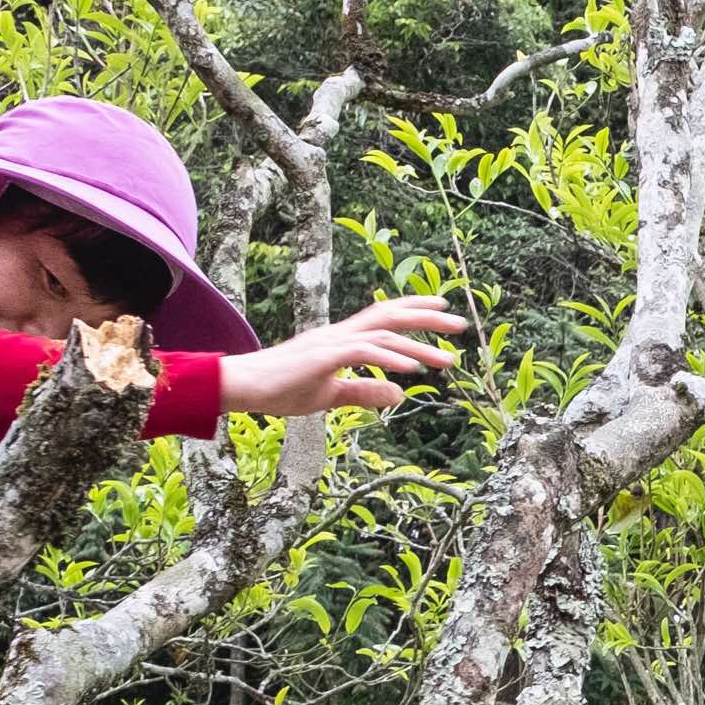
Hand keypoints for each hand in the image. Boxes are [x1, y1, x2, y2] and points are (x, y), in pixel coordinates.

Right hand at [218, 296, 465, 416]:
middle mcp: (340, 334)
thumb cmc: (281, 389)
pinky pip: (362, 353)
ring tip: (448, 359)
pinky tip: (412, 369)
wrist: (243, 387)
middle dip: (428, 318)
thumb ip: (365, 392)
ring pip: (383, 336)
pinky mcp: (322, 357)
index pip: (384, 317)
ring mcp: (331, 343)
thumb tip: (401, 393)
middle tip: (461, 325)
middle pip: (390, 316)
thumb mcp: (331, 395)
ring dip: (418, 346)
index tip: (443, 309)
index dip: (413, 309)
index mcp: (342, 339)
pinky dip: (390, 358)